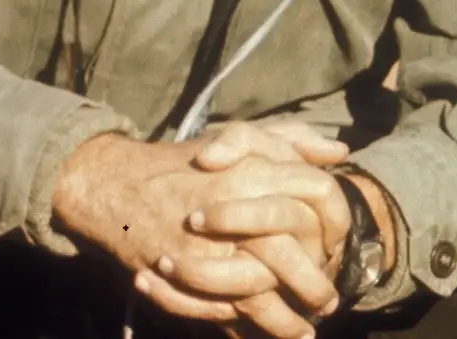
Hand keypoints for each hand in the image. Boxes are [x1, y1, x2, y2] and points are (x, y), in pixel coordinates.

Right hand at [51, 123, 350, 334]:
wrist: (118, 183)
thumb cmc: (185, 161)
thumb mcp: (240, 137)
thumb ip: (291, 139)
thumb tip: (338, 150)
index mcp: (254, 168)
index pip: (318, 195)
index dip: (336, 224)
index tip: (337, 247)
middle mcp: (234, 206)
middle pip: (293, 255)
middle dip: (315, 284)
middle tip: (329, 302)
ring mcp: (207, 245)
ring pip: (261, 292)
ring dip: (285, 320)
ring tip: (304, 332)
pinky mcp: (183, 274)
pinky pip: (223, 309)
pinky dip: (243, 328)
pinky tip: (258, 335)